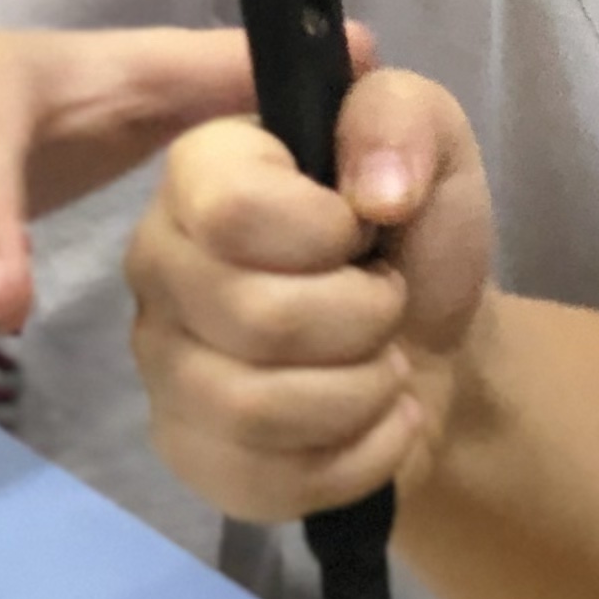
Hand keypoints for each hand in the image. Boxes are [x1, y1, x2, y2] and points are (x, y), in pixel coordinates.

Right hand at [126, 66, 496, 521]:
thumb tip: (376, 193)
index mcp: (199, 172)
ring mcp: (162, 366)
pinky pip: (268, 479)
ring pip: (259, 407)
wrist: (442, 347)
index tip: (362, 229)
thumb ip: (400, 119)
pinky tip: (378, 423)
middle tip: (386, 304)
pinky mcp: (189, 452)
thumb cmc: (418, 234)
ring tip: (384, 364)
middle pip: (257, 318)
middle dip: (364, 318)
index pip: (234, 212)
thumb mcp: (434, 144)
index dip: (325, 232)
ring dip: (363, 390)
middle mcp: (156, 264)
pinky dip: (359, 457)